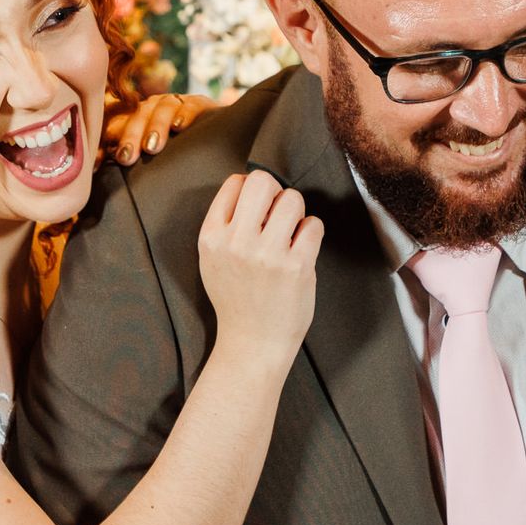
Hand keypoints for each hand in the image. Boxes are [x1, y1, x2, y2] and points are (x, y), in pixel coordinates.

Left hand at [105, 94, 213, 165]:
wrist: (211, 138)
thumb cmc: (172, 152)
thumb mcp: (145, 154)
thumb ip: (122, 156)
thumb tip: (91, 169)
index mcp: (136, 118)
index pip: (117, 122)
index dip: (107, 140)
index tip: (99, 163)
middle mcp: (154, 107)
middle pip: (139, 115)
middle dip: (131, 136)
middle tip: (127, 158)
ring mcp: (176, 103)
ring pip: (162, 107)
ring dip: (156, 126)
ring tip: (152, 147)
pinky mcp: (200, 104)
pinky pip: (191, 104)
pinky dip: (185, 114)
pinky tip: (180, 127)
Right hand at [198, 171, 321, 363]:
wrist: (252, 342)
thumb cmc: (236, 299)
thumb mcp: (212, 259)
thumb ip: (223, 224)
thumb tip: (247, 184)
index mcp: (211, 238)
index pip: (235, 183)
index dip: (251, 189)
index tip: (258, 207)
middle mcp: (237, 243)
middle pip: (263, 182)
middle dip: (275, 192)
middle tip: (277, 214)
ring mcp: (268, 255)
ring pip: (292, 199)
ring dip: (296, 212)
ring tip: (290, 233)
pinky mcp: (297, 266)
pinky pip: (313, 224)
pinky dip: (311, 231)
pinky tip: (302, 247)